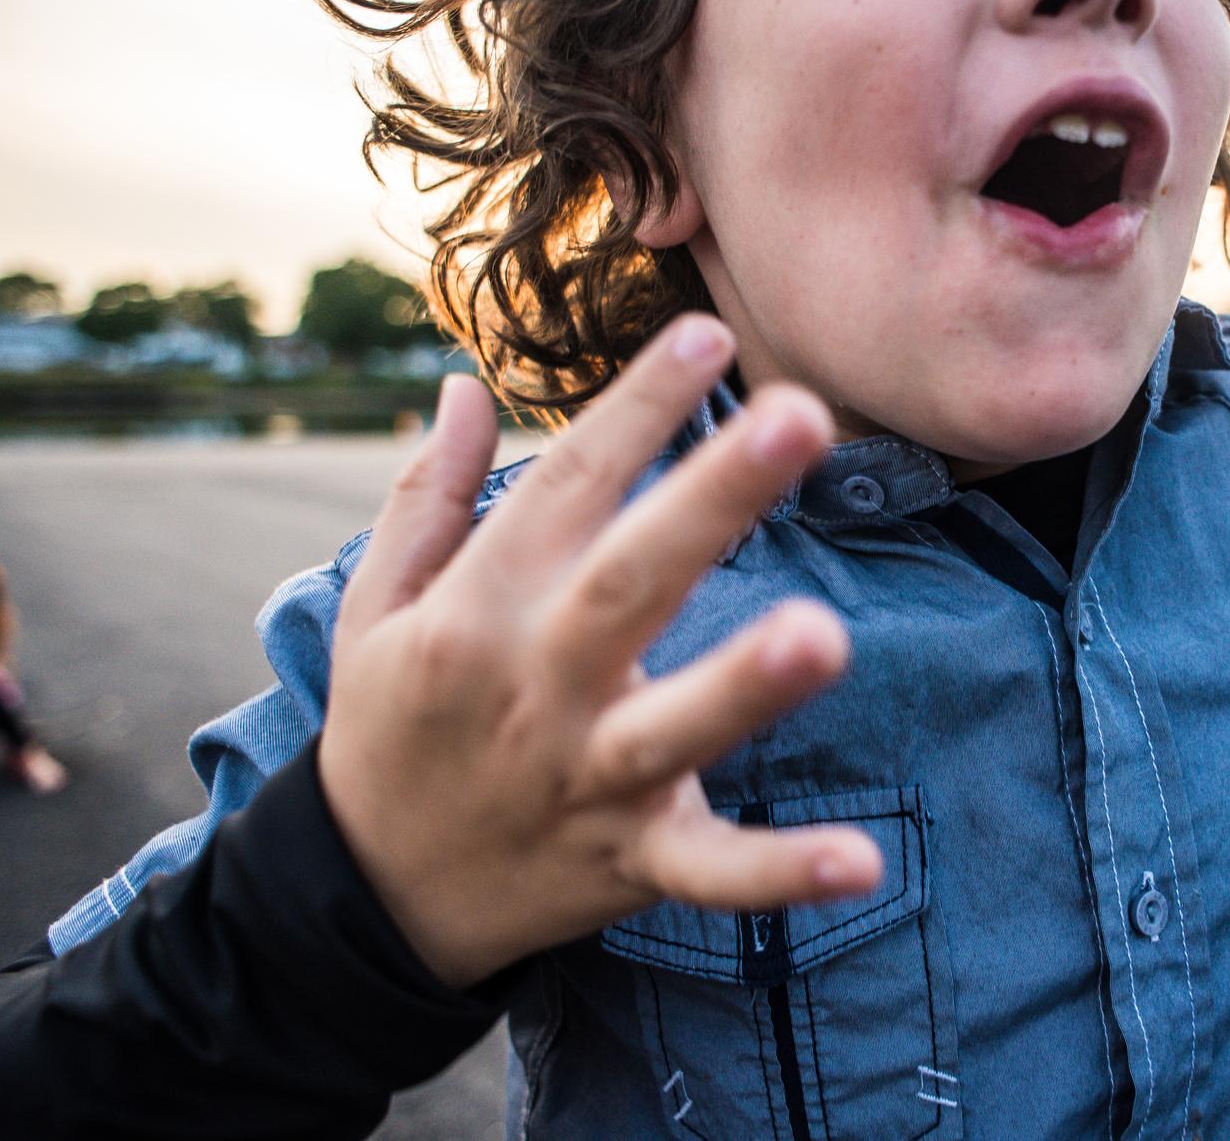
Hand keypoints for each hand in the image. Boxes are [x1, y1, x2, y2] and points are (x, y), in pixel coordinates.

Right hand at [319, 314, 882, 988]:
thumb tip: (460, 383)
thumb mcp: (373, 608)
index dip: (639, 407)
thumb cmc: (391, 727)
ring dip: (745, 682)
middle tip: (801, 416)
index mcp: (478, 608)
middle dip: (714, 498)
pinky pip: (708, 868)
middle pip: (632, 578)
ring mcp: (583, 774)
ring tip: (826, 633)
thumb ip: (426, 497)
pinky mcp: (626, 860)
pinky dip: (777, 871)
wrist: (368, 898)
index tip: (708, 331)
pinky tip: (861, 863)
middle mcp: (534, 682)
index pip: (569, 486)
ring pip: (671, 723)